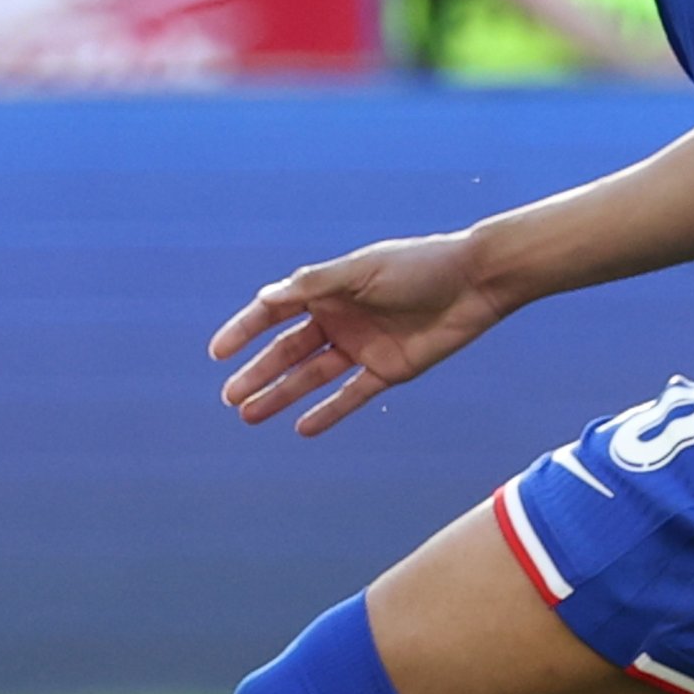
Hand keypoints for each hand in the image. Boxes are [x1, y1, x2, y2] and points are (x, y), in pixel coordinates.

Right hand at [212, 232, 510, 435]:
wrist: (475, 283)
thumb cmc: (418, 266)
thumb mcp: (361, 270)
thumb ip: (315, 286)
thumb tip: (267, 297)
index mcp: (328, 290)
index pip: (275, 312)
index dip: (245, 331)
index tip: (219, 353)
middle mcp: (340, 319)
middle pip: (289, 351)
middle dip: (258, 373)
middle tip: (231, 397)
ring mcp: (362, 346)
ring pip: (312, 377)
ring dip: (282, 396)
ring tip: (250, 416)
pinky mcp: (388, 370)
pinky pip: (351, 396)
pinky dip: (328, 412)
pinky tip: (302, 428)